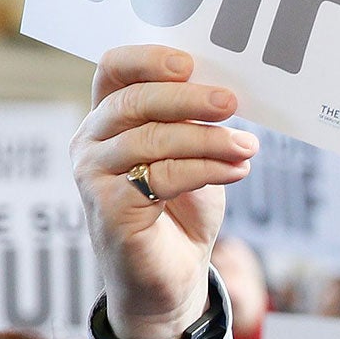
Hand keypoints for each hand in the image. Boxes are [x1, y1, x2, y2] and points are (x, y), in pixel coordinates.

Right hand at [70, 45, 257, 338]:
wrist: (169, 279)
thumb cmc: (180, 211)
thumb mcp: (191, 157)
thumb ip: (195, 124)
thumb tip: (228, 92)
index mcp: (108, 118)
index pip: (113, 70)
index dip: (146, 59)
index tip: (189, 62)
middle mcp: (92, 141)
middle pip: (134, 101)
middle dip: (188, 98)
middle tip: (232, 103)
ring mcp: (94, 175)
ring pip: (152, 139)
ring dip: (208, 140)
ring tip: (247, 147)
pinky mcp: (110, 208)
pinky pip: (163, 176)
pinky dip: (206, 170)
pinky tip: (237, 170)